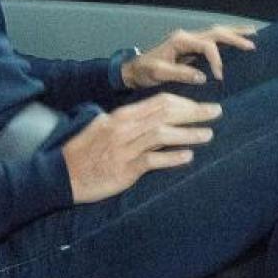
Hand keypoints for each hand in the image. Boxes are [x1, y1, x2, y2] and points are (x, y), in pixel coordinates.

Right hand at [61, 93, 221, 203]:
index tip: (200, 104)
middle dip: (194, 111)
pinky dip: (172, 157)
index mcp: (121, 116)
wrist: (61, 174)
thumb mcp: (102, 127)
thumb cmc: (83, 151)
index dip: (183, 102)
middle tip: (216, 112)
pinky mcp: (125, 169)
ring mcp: (126, 149)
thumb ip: (126, 122)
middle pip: (166, 114)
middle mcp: (125, 129)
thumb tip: (149, 117)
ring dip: (188, 133)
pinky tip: (188, 156)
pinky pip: (153, 161)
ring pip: (163, 134)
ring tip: (208, 134)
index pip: (158, 102)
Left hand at [122, 25, 256, 88]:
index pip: (207, 45)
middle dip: (235, 37)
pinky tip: (238, 39)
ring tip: (253, 33)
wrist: (134, 69)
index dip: (216, 60)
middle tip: (253, 44)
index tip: (220, 77)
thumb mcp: (158, 73)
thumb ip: (180, 74)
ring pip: (216, 32)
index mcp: (180, 40)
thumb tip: (203, 77)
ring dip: (234, 32)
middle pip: (216, 32)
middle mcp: (186, 36)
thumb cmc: (145, 71)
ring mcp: (189, 39)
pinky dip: (227, 38)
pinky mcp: (191, 46)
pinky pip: (212, 39)